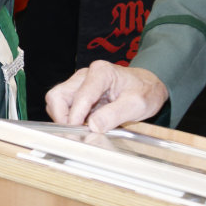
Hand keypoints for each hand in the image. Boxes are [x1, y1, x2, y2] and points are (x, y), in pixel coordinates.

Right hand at [45, 60, 167, 131]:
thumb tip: (93, 126)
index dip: (76, 116)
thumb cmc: (145, 91)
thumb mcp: (137, 105)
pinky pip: (64, 105)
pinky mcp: (79, 92)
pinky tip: (82, 125)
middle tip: (74, 133)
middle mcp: (86, 75)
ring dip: (63, 117)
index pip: (80, 96)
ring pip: (56, 99)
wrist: (148, 85)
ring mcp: (80, 82)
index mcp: (101, 72)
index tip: (78, 132)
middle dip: (61, 116)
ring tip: (80, 130)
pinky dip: (68, 117)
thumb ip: (115, 115)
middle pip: (58, 94)